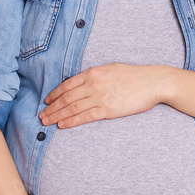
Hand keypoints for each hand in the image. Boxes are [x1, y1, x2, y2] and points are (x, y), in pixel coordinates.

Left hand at [39, 64, 167, 128]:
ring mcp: (100, 97)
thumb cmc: (133, 76)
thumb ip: (95, 76)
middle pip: (66, 97)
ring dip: (57, 116)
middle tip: (41, 115)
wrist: (152, 82)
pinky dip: (71, 121)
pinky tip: (63, 125)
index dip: (55, 94)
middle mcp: (94, 84)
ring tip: (47, 122)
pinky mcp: (108, 109)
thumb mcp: (110, 69)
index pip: (67, 84)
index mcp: (93, 73)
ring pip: (72, 108)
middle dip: (52, 108)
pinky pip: (85, 117)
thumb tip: (82, 83)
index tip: (47, 101)